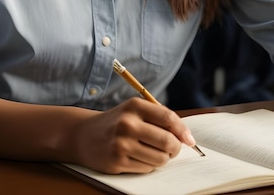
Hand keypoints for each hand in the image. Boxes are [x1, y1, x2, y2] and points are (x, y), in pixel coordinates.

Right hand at [69, 97, 194, 173]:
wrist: (83, 135)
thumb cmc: (116, 122)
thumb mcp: (134, 110)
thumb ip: (158, 118)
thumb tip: (186, 136)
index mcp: (134, 106)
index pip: (168, 118)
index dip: (183, 130)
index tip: (190, 140)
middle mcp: (127, 123)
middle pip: (167, 140)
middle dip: (176, 148)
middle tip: (174, 149)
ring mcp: (121, 144)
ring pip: (159, 158)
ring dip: (163, 159)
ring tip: (156, 153)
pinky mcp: (117, 162)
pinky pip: (147, 168)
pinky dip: (150, 165)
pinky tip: (142, 158)